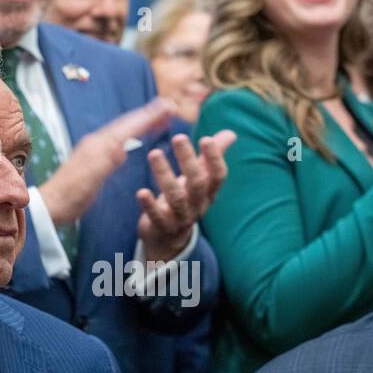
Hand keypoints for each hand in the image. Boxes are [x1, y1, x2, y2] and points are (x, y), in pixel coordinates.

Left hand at [39, 97, 174, 225]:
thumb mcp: (91, 180)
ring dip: (142, 122)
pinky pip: (119, 140)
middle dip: (149, 114)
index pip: (130, 126)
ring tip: (159, 118)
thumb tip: (123, 149)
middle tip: (169, 107)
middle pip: (127, 123)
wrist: (51, 206)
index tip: (168, 107)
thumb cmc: (71, 196)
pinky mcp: (95, 157)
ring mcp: (95, 149)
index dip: (150, 116)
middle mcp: (97, 142)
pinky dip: (133, 134)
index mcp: (100, 146)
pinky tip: (136, 138)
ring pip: (124, 129)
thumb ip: (107, 163)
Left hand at [135, 129, 233, 262]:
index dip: (215, 158)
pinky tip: (141, 192)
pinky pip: (157, 217)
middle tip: (178, 137)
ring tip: (154, 153)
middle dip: (189, 160)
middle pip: (197, 183)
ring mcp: (180, 218)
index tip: (206, 139)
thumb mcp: (200, 180)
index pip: (218, 175)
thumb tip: (230, 133)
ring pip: (176, 197)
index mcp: (209, 192)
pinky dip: (150, 205)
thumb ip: (211, 157)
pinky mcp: (162, 227)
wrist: (169, 238)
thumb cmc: (185, 200)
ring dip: (165, 174)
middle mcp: (198, 205)